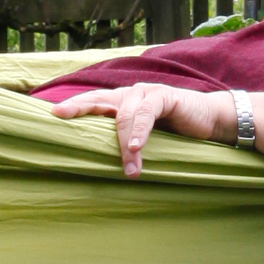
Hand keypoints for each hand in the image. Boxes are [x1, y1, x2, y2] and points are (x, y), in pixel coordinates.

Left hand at [43, 76, 221, 174]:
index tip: (52, 114)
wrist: (211, 121)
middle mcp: (131, 95)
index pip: (93, 103)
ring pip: (125, 115)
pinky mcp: (165, 97)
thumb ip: (128, 145)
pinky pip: (147, 113)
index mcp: (122, 103)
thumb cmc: (177, 134)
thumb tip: (105, 167)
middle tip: (61, 116)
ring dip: (124, 145)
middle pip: (99, 99)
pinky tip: (135, 146)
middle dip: (79, 106)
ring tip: (129, 169)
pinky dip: (140, 131)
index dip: (74, 106)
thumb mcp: (148, 141)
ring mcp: (147, 93)